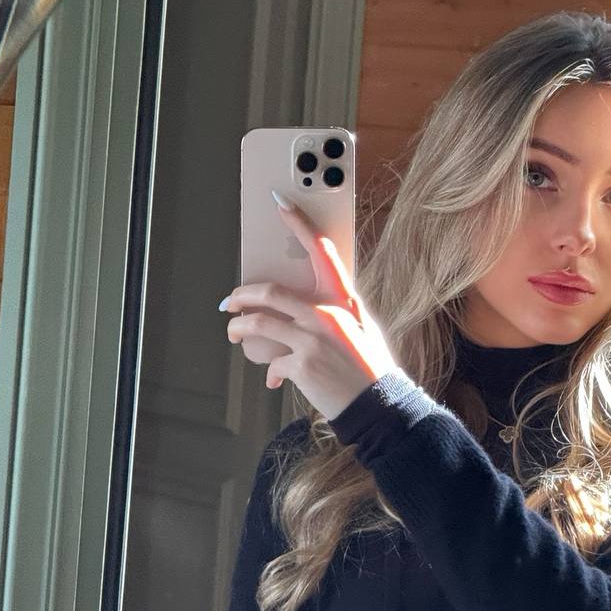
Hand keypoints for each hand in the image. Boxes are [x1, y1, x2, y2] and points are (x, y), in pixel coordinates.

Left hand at [221, 193, 399, 420]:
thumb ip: (338, 313)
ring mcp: (312, 339)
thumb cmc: (371, 369)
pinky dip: (270, 373)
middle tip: (231, 302)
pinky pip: (272, 364)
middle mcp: (326, 314)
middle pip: (270, 292)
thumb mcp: (362, 329)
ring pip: (259, 324)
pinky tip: (274, 380)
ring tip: (234, 333)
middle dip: (242, 296)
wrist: (379, 406)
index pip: (321, 251)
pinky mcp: (301, 365)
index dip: (299, 224)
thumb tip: (309, 307)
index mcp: (343, 300)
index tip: (281, 204)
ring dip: (239, 329)